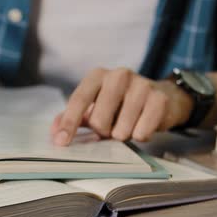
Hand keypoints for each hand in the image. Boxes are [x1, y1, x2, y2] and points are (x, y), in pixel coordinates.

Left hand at [50, 68, 193, 144]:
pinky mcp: (159, 99)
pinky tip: (142, 125)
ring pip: (121, 130)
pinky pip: (142, 132)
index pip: (79, 100)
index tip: (61, 142)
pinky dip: (140, 136)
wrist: (161, 97)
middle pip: (98, 120)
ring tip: (127, 125)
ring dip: (122, 135)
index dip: (69, 123)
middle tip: (110, 127)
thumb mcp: (95, 106)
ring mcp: (141, 85)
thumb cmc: (121, 104)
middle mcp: (118, 75)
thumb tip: (55, 132)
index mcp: (98, 75)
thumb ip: (73, 117)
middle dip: (102, 132)